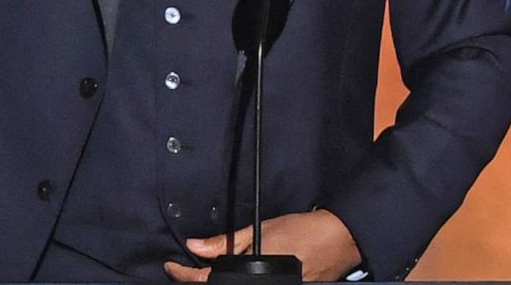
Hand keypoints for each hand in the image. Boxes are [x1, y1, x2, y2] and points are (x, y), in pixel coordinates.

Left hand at [164, 209, 362, 281]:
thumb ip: (226, 243)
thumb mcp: (261, 231)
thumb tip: (195, 246)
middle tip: (186, 269)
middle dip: (201, 280)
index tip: (171, 267)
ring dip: (221, 280)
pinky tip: (233, 273)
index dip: (184, 275)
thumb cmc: (301, 232)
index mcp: (252, 274)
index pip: (207, 280)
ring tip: (208, 271)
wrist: (339, 240)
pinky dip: (238, 281)